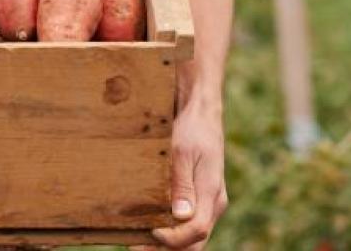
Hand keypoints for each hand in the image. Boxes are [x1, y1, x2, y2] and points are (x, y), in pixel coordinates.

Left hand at [150, 86, 227, 249]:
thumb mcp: (182, 153)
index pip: (196, 231)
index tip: (150, 232)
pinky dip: (173, 231)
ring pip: (194, 235)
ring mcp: (209, 201)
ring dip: (169, 244)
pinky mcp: (202, 197)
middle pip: (195, 240)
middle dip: (168, 249)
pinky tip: (151, 227)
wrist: (202, 114)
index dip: (172, 239)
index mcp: (211, 194)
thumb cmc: (192, 130)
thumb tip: (180, 216)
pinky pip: (191, 222)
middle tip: (136, 247)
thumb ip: (182, 185)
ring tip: (138, 243)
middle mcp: (214, 202)